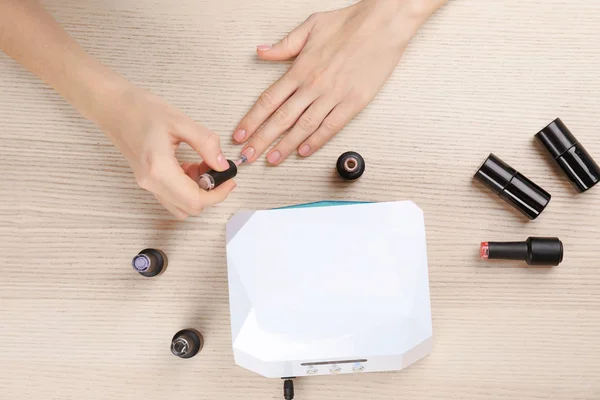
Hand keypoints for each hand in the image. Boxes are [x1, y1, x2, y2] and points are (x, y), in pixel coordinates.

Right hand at [102, 84, 235, 219]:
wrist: (113, 106)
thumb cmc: (140, 109)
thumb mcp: (181, 121)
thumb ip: (206, 144)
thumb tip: (223, 165)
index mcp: (159, 169)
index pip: (195, 200)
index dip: (218, 194)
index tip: (229, 180)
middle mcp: (151, 182)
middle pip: (189, 208)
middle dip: (210, 193)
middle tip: (217, 170)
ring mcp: (147, 184)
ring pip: (180, 205)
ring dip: (197, 191)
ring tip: (202, 165)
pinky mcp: (147, 180)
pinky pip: (172, 195)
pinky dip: (186, 187)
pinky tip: (189, 165)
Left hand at [233, 0, 440, 163]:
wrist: (383, 24)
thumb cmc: (349, 23)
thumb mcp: (310, 26)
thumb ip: (284, 45)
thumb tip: (261, 52)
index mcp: (300, 69)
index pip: (268, 100)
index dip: (252, 120)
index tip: (240, 134)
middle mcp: (313, 86)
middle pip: (280, 119)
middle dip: (261, 140)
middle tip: (247, 157)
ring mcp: (333, 96)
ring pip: (303, 127)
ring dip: (285, 146)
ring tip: (272, 159)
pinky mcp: (353, 103)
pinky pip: (330, 127)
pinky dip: (316, 141)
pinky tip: (304, 151)